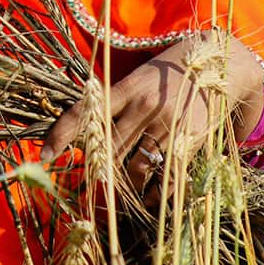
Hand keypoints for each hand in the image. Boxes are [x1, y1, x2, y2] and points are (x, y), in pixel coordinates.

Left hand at [41, 33, 263, 204]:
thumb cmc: (166, 76)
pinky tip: (148, 199)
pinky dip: (154, 194)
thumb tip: (82, 140)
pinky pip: (166, 177)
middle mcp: (144, 105)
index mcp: (126, 88)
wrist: (219, 65)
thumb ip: (112, 106)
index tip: (45, 155)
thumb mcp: (136, 80)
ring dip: (124, 185)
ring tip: (121, 192)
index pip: (84, 112)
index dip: (61, 134)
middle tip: (89, 183)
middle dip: (96, 169)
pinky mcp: (190, 141)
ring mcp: (168, 125)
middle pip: (109, 148)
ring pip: (135, 167)